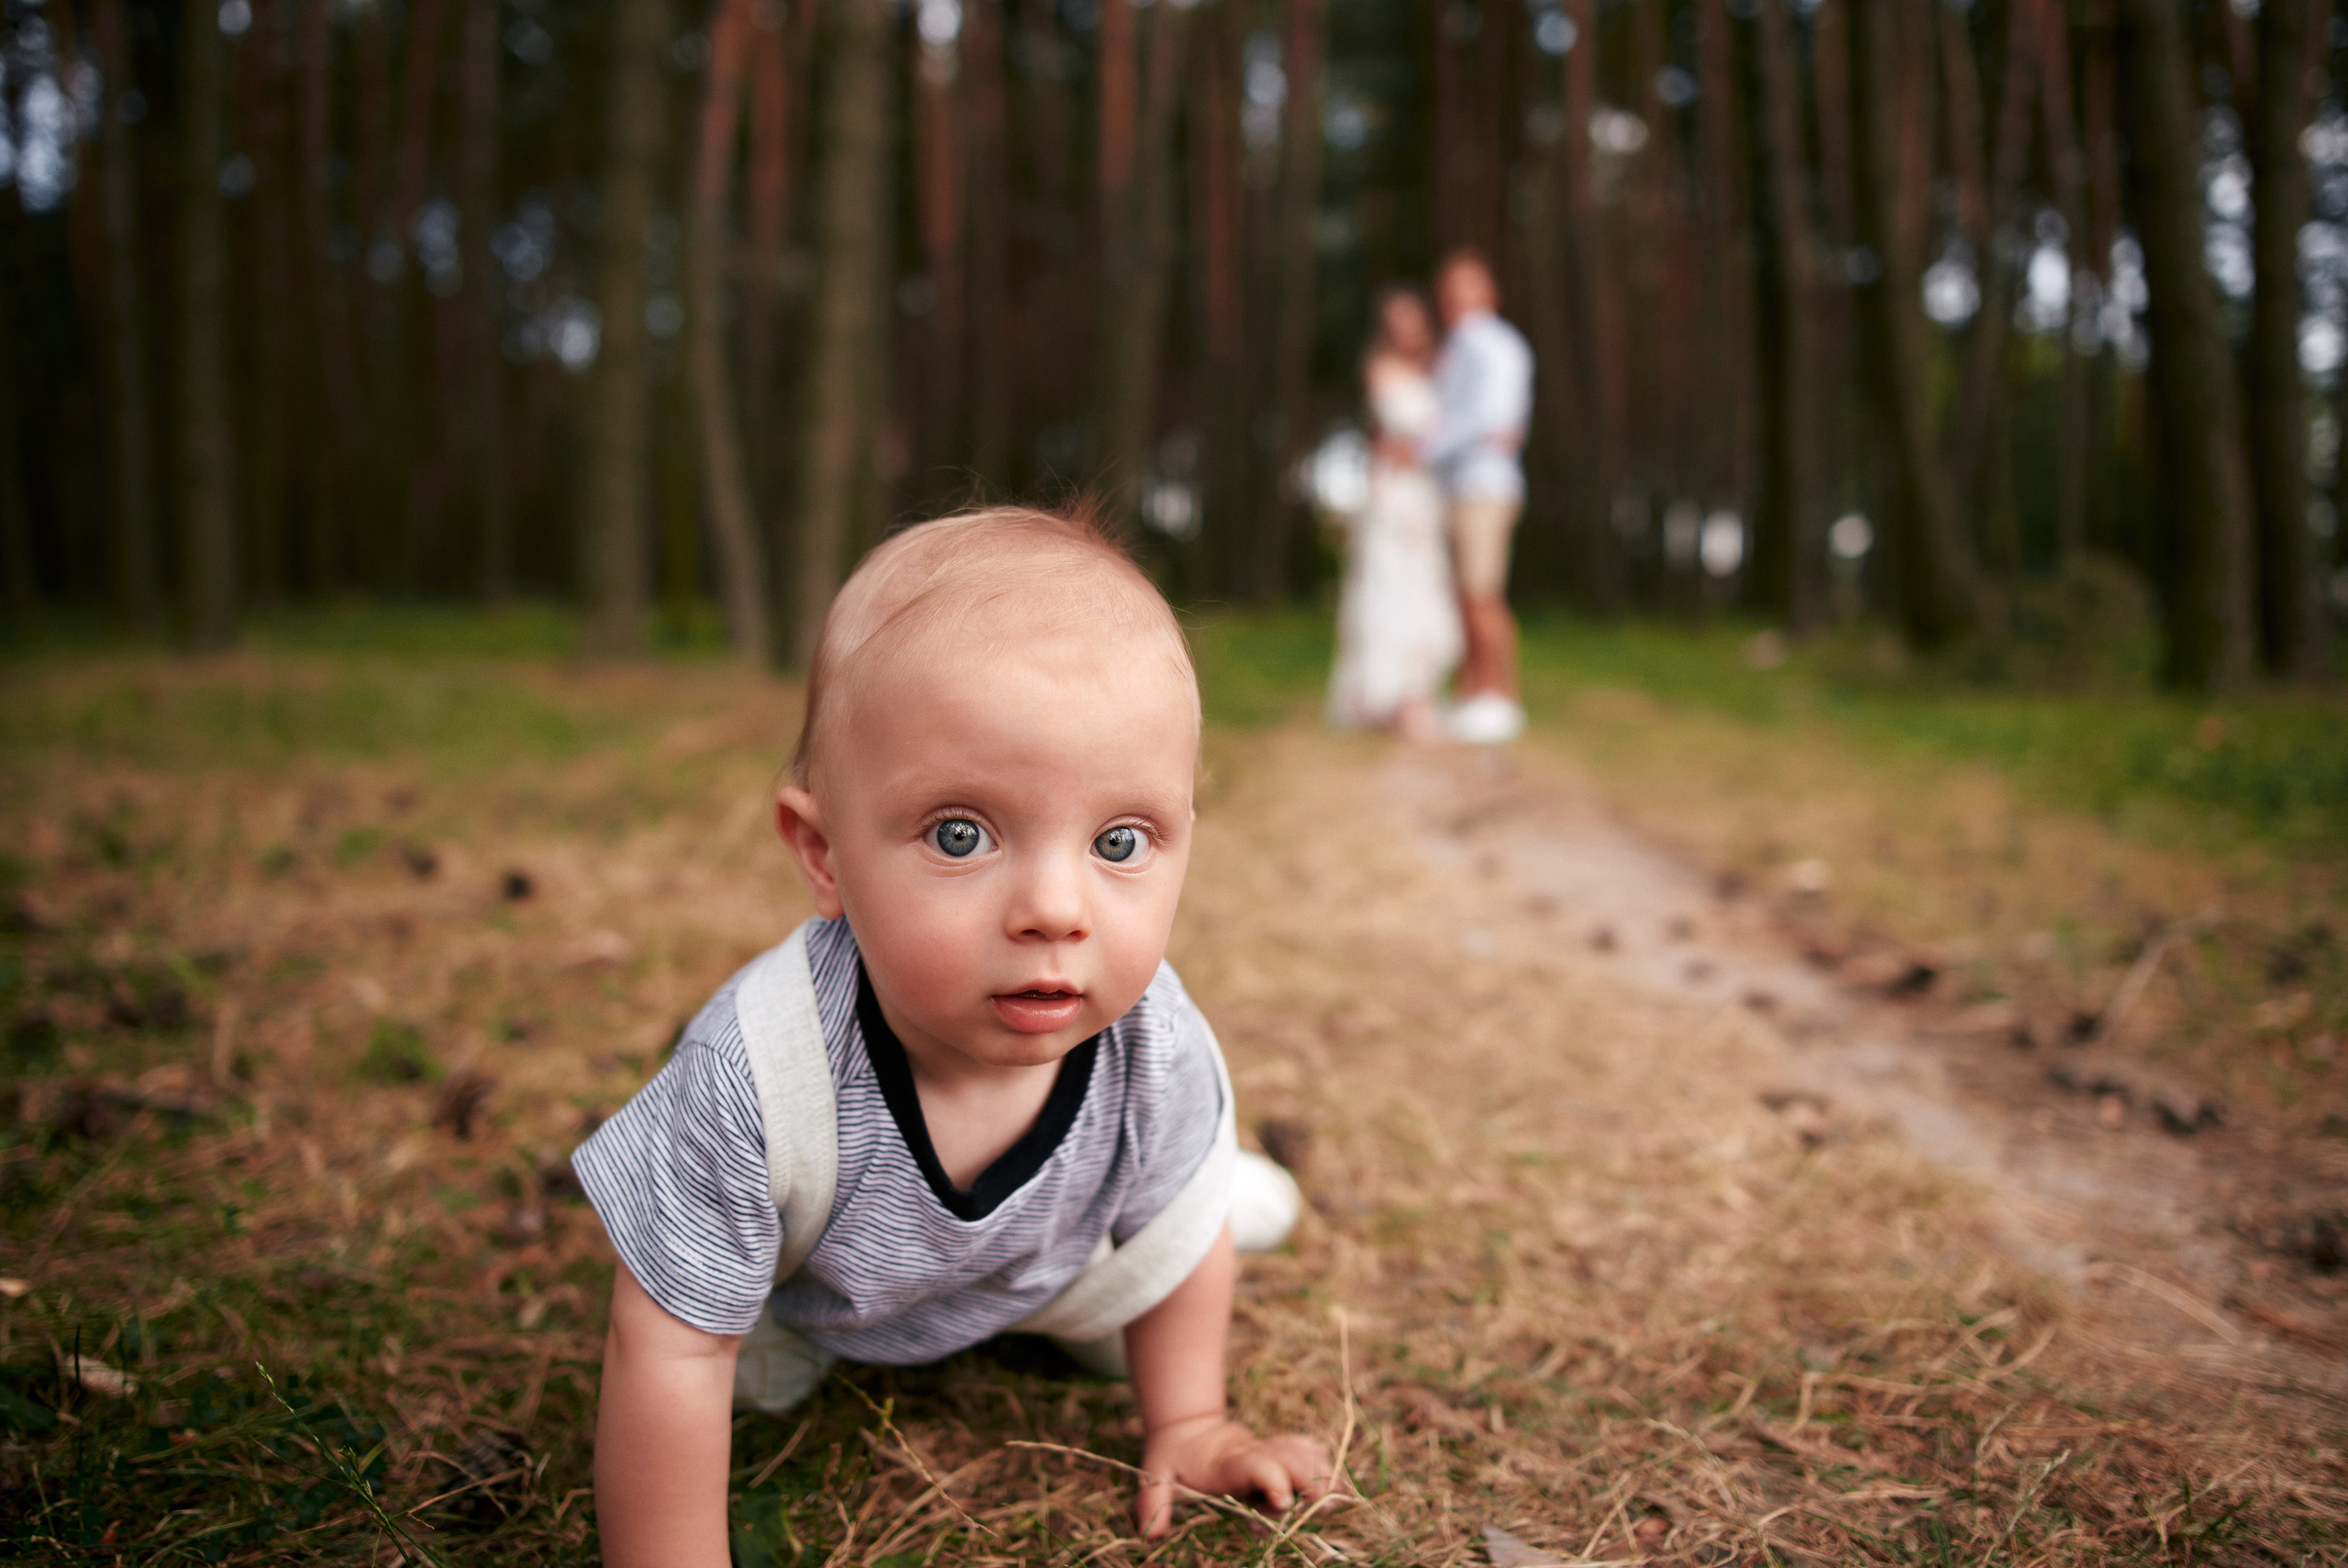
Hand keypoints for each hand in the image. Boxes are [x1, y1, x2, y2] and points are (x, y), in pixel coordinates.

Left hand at [1134, 1413, 1333, 1536]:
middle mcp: (1253, 1454)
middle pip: (1288, 1459)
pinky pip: (1306, 1450)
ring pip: (1301, 1453)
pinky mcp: (1277, 1452)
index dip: (1271, 1478)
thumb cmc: (1171, 1458)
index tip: (1283, 1499)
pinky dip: (1324, 1463)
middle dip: (1307, 1479)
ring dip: (1320, 1471)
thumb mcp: (1155, 1475)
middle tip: (1321, 1502)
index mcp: (1226, 1462)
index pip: (1255, 1464)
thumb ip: (1153, 1501)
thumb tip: (1152, 1534)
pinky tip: (1340, 1483)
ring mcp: (1267, 1451)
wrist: (1187, 1428)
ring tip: (1336, 1498)